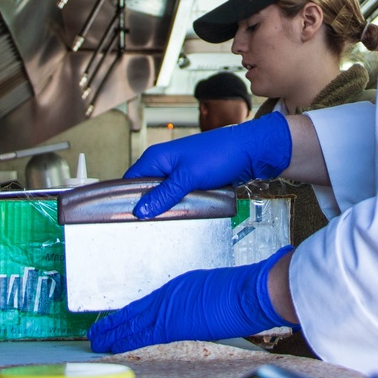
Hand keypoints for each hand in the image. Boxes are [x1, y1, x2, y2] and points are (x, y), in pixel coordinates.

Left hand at [87, 246, 294, 353]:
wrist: (247, 291)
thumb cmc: (240, 291)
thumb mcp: (215, 291)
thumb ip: (200, 303)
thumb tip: (198, 313)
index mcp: (180, 287)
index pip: (149, 303)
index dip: (132, 313)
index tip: (119, 319)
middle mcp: (170, 295)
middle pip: (136, 311)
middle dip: (116, 323)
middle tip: (98, 331)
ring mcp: (169, 307)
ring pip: (133, 322)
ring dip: (114, 331)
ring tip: (97, 338)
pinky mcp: (171, 322)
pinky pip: (141, 333)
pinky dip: (124, 338)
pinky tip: (112, 342)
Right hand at [126, 112, 291, 217]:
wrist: (250, 150)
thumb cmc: (219, 155)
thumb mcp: (188, 177)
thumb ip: (163, 195)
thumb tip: (140, 211)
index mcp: (156, 157)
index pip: (131, 180)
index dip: (128, 199)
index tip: (127, 219)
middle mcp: (164, 162)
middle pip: (146, 189)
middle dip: (148, 206)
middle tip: (148, 226)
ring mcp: (179, 171)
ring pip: (164, 194)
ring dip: (166, 206)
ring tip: (166, 223)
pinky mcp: (192, 178)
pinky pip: (179, 194)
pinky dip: (180, 204)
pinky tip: (182, 215)